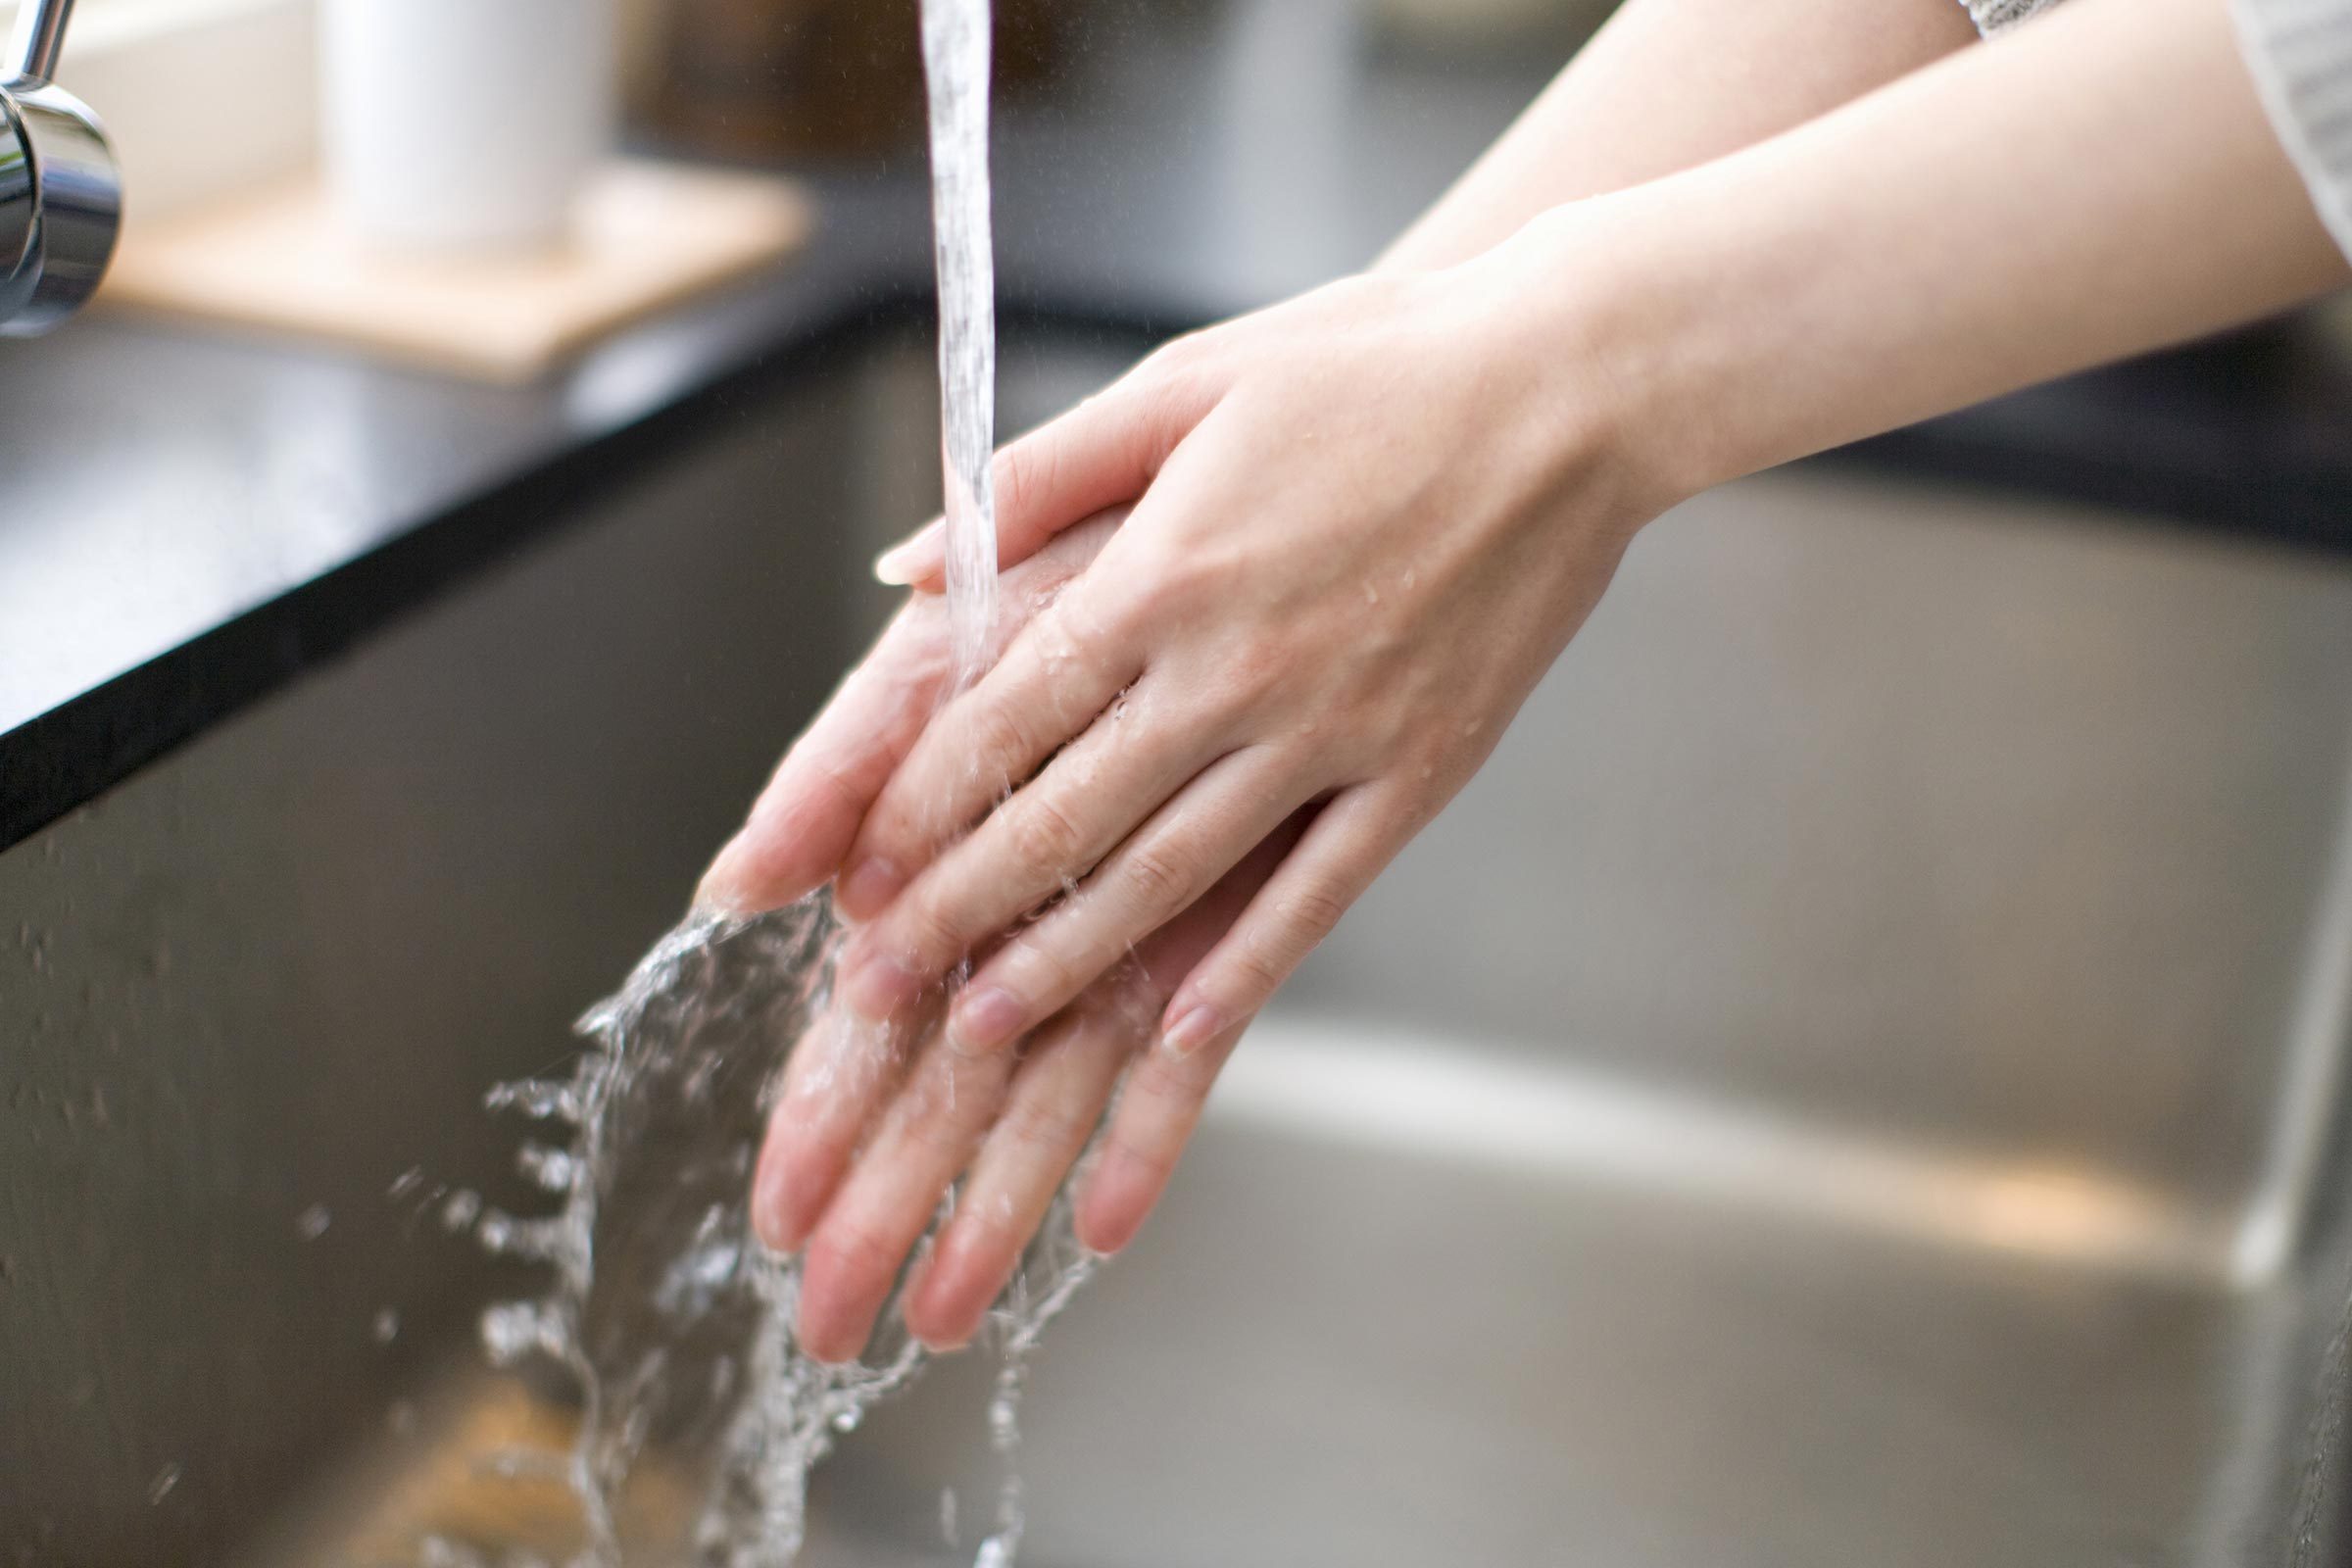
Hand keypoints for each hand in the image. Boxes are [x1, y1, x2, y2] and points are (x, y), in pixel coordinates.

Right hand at [699, 514, 1301, 1357]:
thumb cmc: (1078, 572)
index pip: (867, 1013)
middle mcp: (1031, 910)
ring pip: (1048, 1094)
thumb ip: (848, 765)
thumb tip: (736, 889)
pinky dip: (1147, 1143)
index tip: (772, 1212)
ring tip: (936, 1322)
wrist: (1248, 514)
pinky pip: (1188, 1058)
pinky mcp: (1225, 923)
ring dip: (992, 1207)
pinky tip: (1104, 1237)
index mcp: (948, 855)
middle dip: (886, 1206)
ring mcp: (1126, 926)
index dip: (819, 1112)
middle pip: (944, 1087)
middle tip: (825, 1327)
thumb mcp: (942, 655)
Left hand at [738, 237, 1671, 1367]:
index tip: (852, 873)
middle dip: (954, 909)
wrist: (1571, 388)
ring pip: (1169, 877)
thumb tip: (909, 565)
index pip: (1003, 719)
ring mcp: (1331, 732)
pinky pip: (1312, 897)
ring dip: (1064, 960)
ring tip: (981, 1026)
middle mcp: (1233, 669)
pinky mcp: (1419, 773)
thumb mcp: (1185, 380)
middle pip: (1063, 818)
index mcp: (1163, 572)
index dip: (916, 807)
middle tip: (873, 986)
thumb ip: (1038, 477)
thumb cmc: (1371, 366)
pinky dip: (1238, 974)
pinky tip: (1174, 1035)